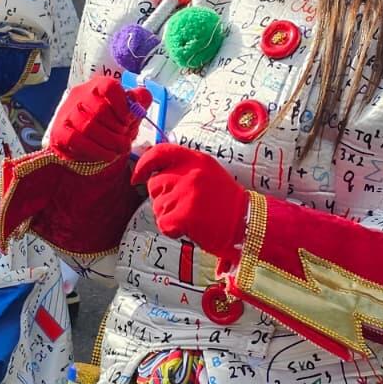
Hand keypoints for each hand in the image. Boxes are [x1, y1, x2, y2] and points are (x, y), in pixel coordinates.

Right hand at [47, 75, 150, 163]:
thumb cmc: (109, 123)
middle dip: (118, 129)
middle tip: (126, 140)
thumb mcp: (127, 110)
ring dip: (109, 142)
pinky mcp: (59, 131)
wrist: (83, 143)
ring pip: (89, 127)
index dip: (122, 104)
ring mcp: (67, 113)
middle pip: (100, 110)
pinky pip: (76, 140)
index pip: (109, 87)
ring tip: (120, 149)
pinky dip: (96, 150)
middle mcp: (80, 95)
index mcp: (98, 86)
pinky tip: (108, 155)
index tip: (129, 119)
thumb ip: (139, 100)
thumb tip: (143, 96)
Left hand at [131, 144, 247, 258]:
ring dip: (169, 216)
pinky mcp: (185, 215)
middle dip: (162, 198)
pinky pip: (163, 223)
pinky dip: (172, 230)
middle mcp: (190, 173)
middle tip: (183, 206)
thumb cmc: (225, 201)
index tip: (136, 177)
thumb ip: (182, 168)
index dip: (143, 164)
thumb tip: (151, 172)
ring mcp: (187, 193)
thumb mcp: (207, 172)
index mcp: (196, 159)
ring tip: (191, 217)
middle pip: (154, 184)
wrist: (246, 222)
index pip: (159, 153)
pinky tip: (188, 229)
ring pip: (157, 206)